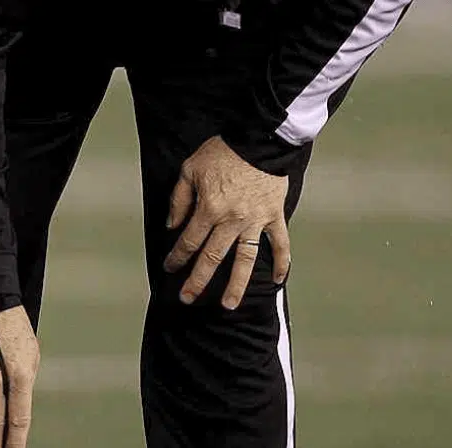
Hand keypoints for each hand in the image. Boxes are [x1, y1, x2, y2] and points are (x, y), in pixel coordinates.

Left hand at [163, 136, 292, 310]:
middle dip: (197, 280)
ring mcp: (255, 220)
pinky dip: (282, 262)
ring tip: (228, 305)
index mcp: (209, 209)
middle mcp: (231, 220)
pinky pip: (280, 243)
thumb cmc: (223, 152)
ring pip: (244, 259)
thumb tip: (172, 226)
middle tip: (188, 299)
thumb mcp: (190, 169)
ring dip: (236, 284)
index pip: (188, 241)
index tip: (169, 268)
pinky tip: (278, 281)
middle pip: (211, 257)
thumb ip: (179, 199)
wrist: (261, 138)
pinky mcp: (275, 215)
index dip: (176, 257)